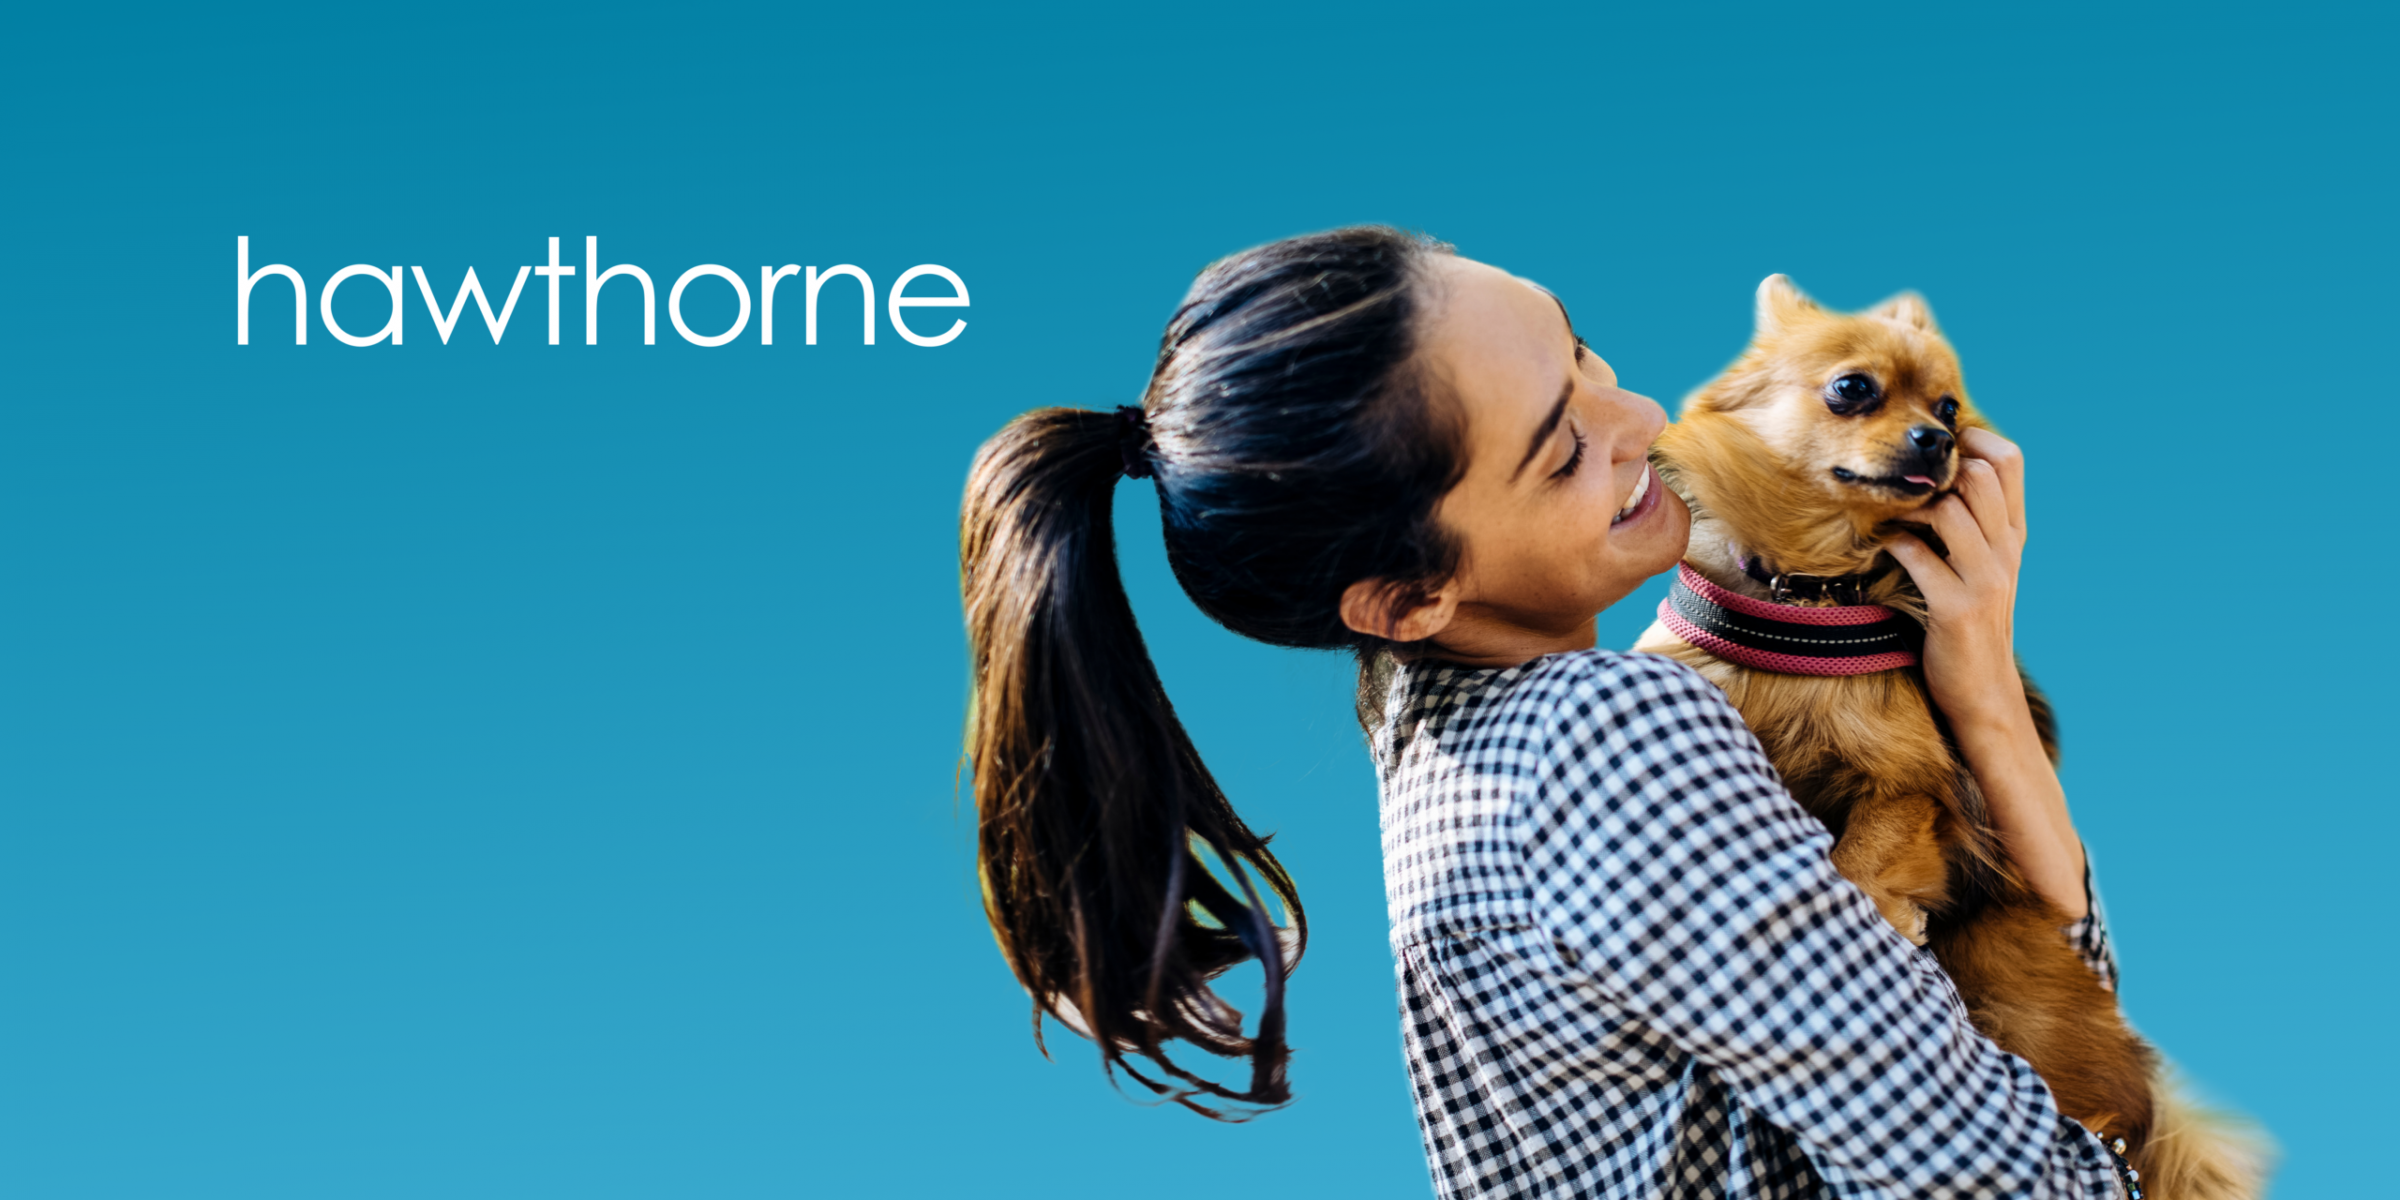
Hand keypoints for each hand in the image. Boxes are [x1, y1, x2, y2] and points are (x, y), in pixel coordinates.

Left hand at [1886, 428, 2027, 734]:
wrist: (1985, 691)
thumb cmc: (1974, 623)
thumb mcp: (1986, 567)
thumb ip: (1974, 524)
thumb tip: (1939, 474)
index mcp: (2013, 535)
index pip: (2010, 460)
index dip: (1970, 441)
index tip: (1934, 450)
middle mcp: (2006, 551)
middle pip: (1980, 475)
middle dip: (1936, 469)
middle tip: (1904, 481)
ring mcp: (1985, 579)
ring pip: (1953, 511)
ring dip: (1911, 505)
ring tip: (1889, 511)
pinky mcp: (1957, 608)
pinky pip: (1921, 557)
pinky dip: (1894, 544)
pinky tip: (1882, 545)